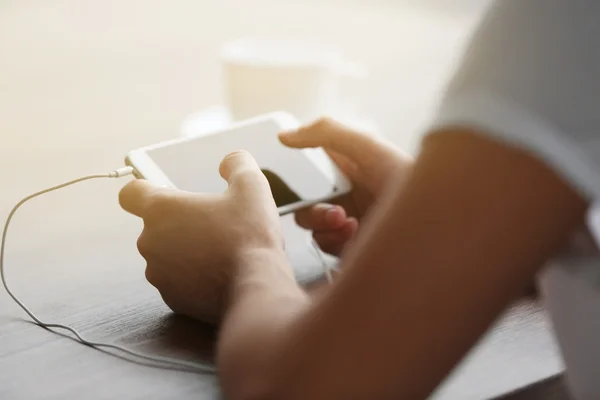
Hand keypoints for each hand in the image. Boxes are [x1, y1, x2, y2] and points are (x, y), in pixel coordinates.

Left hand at [118, 150, 290, 323]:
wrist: (256, 288)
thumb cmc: (250, 235)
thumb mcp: (252, 186)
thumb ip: (236, 163)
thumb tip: (228, 162)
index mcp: (161, 209)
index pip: (129, 193)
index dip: (144, 189)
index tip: (162, 191)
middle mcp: (150, 241)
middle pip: (155, 225)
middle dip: (179, 223)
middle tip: (212, 223)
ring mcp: (158, 273)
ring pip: (166, 254)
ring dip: (186, 250)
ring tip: (220, 249)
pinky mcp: (170, 297)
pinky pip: (177, 280)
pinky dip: (193, 276)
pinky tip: (220, 272)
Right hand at [279, 118, 411, 255]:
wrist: (437, 227)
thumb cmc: (408, 181)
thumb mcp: (368, 148)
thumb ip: (327, 134)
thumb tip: (285, 136)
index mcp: (350, 169)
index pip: (310, 171)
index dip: (298, 178)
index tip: (298, 183)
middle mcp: (348, 196)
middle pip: (306, 203)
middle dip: (314, 209)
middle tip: (336, 212)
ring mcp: (349, 224)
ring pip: (312, 227)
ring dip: (324, 226)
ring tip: (350, 224)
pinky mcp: (352, 249)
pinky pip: (324, 247)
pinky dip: (333, 242)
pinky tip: (355, 236)